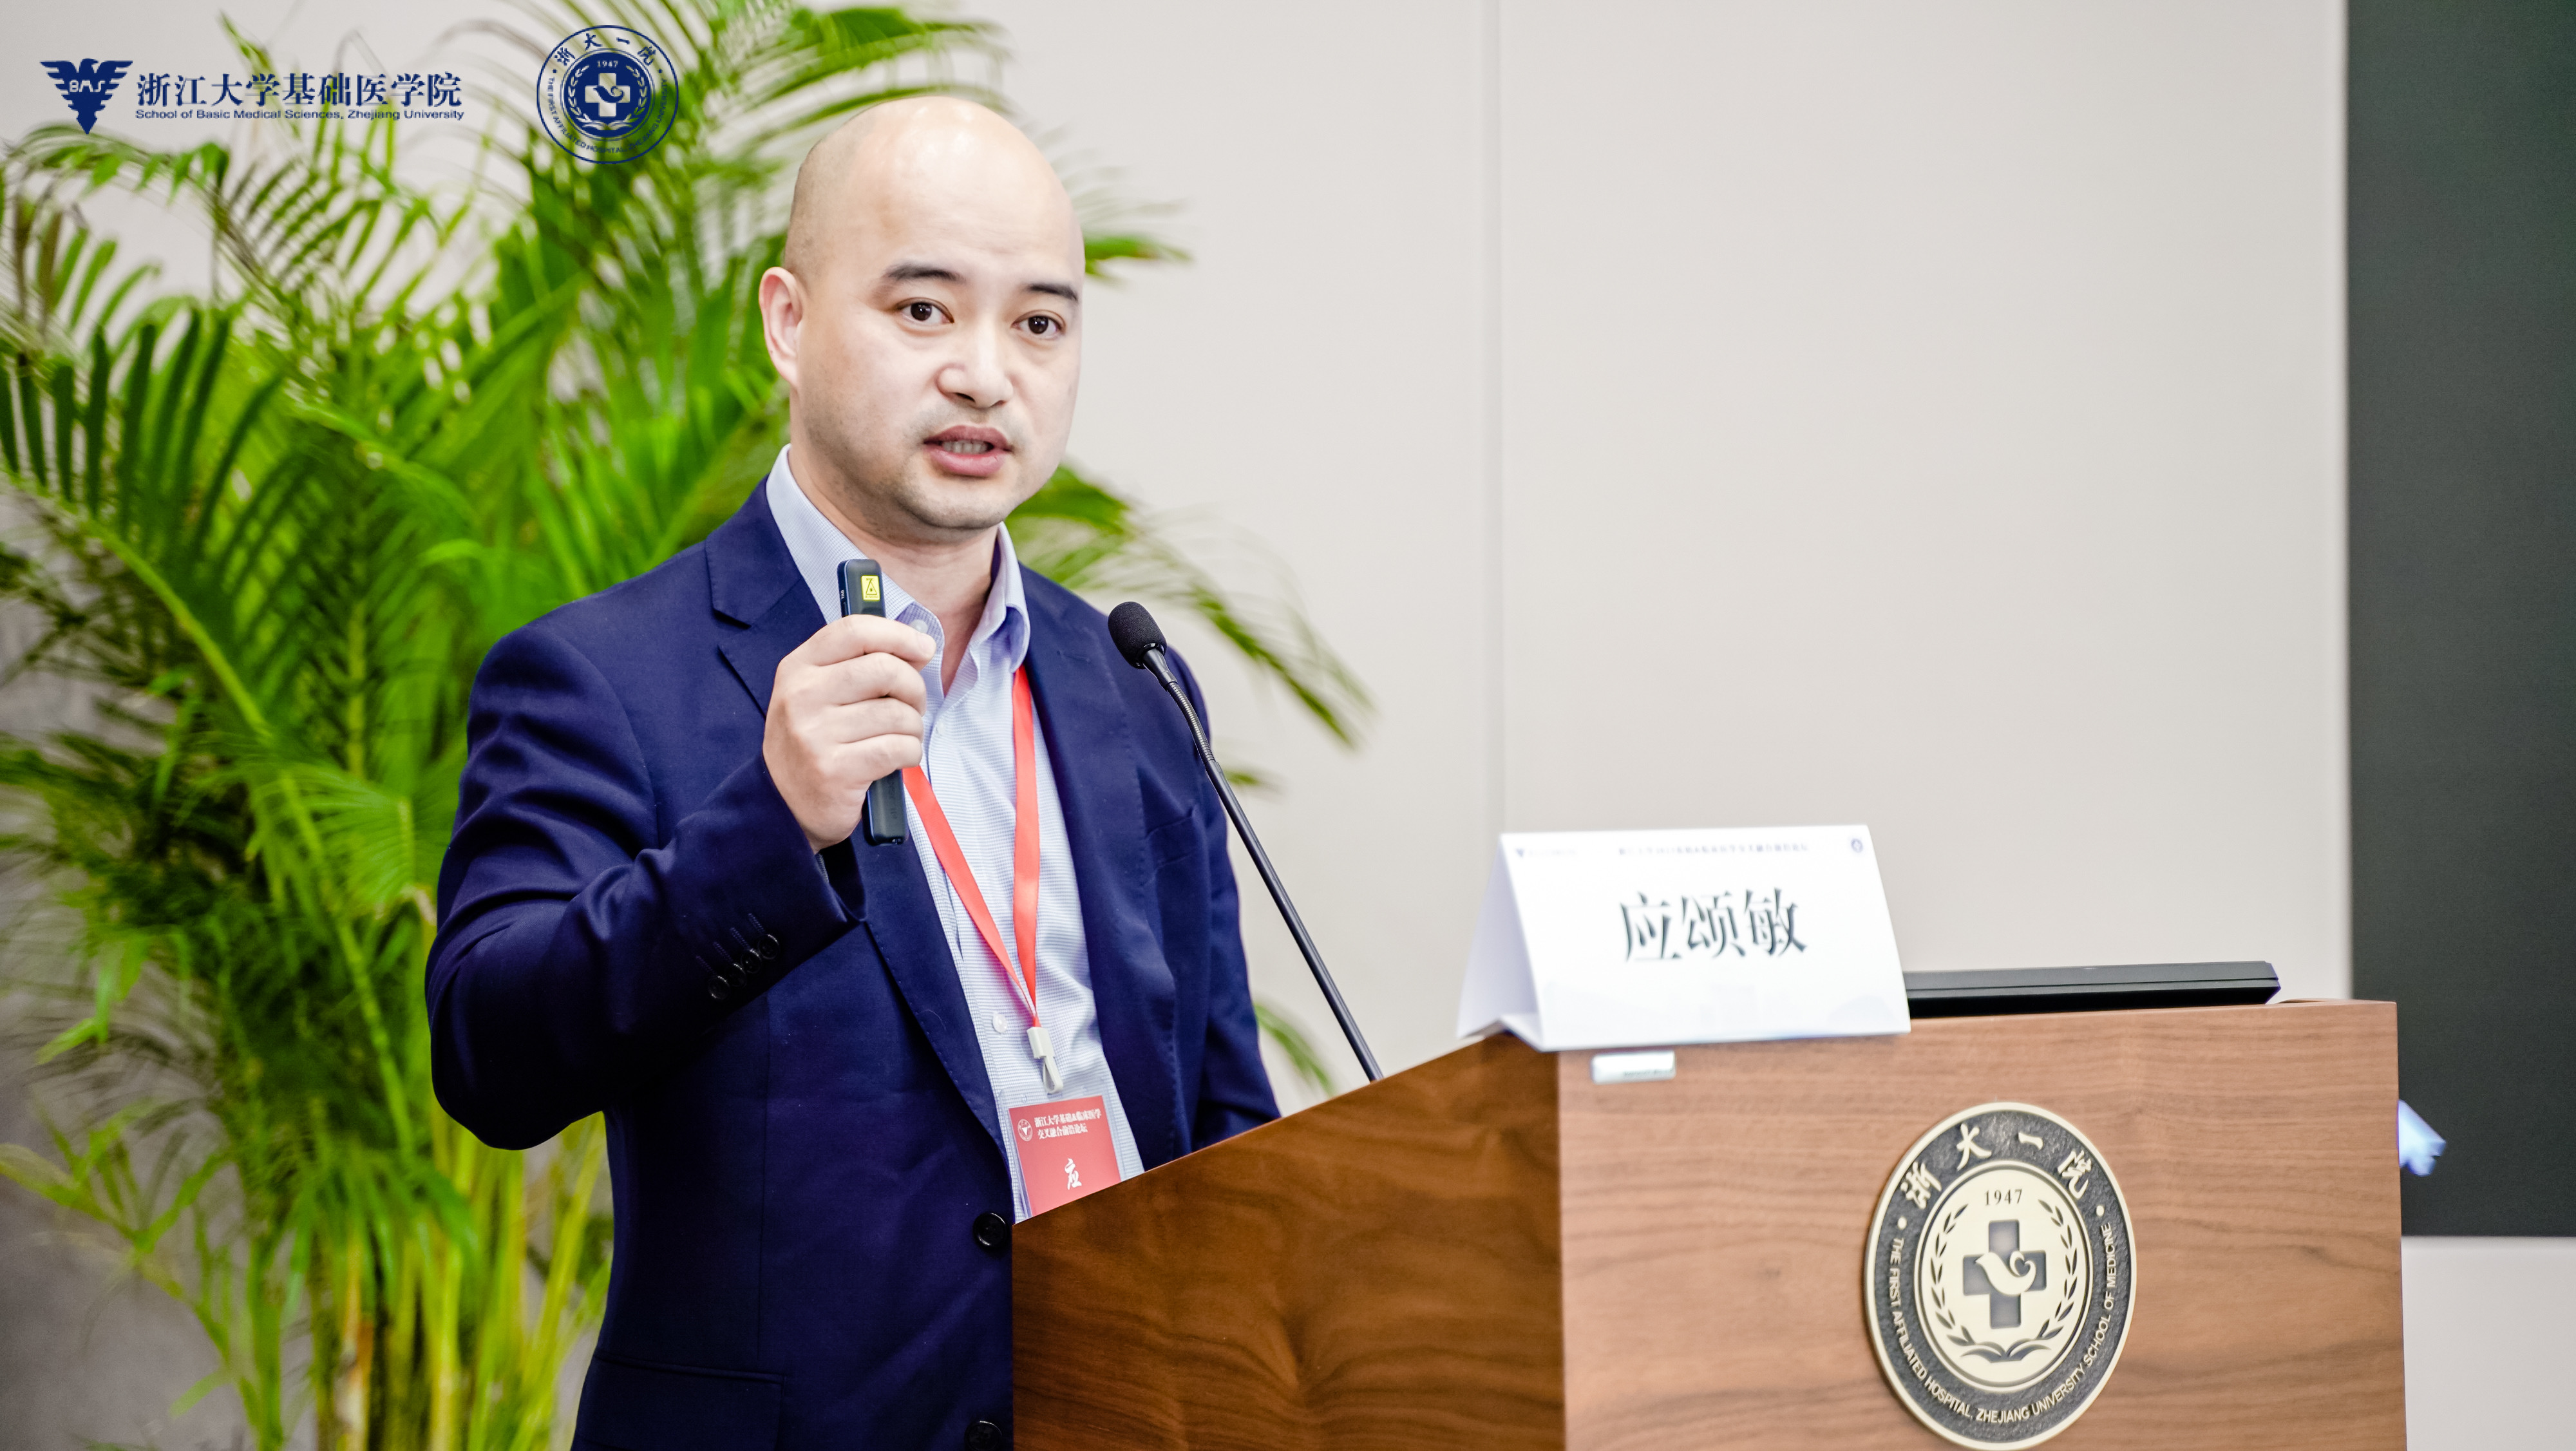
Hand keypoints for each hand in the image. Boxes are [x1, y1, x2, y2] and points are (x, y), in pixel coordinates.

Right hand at [763, 615, 935, 850]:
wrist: (783, 805)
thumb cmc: (814, 742)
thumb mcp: (819, 694)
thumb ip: (858, 665)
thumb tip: (918, 646)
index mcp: (798, 668)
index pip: (854, 630)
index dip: (898, 634)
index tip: (923, 648)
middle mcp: (801, 696)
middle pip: (884, 668)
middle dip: (914, 687)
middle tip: (913, 705)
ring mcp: (815, 734)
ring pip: (897, 713)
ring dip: (913, 727)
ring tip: (899, 737)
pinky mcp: (835, 770)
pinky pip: (898, 748)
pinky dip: (910, 752)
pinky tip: (896, 758)